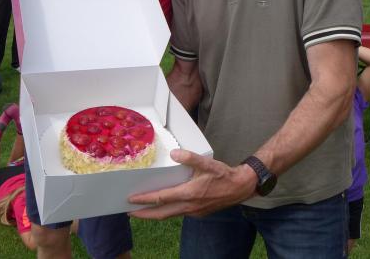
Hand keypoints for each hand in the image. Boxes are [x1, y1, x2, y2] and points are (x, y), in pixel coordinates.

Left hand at [128, 149, 255, 218]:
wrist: (240, 188)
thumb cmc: (223, 175)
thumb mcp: (207, 163)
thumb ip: (190, 158)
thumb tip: (174, 154)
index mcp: (189, 193)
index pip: (161, 198)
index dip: (145, 200)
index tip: (131, 200)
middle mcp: (189, 206)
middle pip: (161, 213)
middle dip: (144, 214)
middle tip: (129, 212)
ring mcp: (193, 211)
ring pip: (169, 215)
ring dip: (155, 214)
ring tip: (142, 211)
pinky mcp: (198, 212)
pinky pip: (178, 214)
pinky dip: (167, 212)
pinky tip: (164, 207)